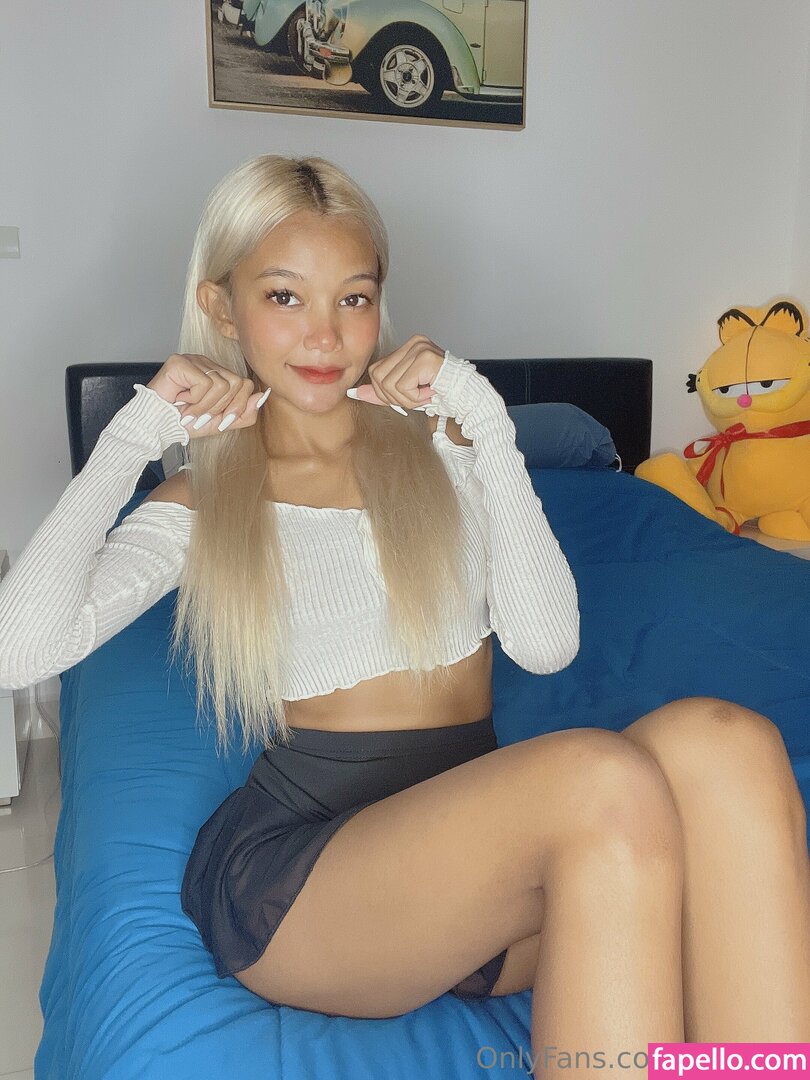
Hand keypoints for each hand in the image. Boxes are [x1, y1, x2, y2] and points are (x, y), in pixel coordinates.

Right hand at [146, 354, 269, 437]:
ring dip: (205, 406)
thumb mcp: (220, 422)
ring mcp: (193, 360)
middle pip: (236, 383)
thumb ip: (242, 413)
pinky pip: (205, 383)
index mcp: (217, 373)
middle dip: (220, 407)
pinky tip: (182, 401)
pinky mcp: (180, 362)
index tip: (219, 418)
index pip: (244, 384)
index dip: (236, 406)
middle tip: (200, 413)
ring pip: (221, 385)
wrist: (157, 427)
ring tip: (190, 409)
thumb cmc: (184, 423)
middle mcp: (206, 363)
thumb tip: (261, 397)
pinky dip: (195, 400)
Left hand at [347, 335, 443, 412]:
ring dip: (407, 399)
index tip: (407, 397)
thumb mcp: (406, 394)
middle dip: (394, 397)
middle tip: (417, 398)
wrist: (470, 399)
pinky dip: (415, 399)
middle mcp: (414, 342)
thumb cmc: (442, 395)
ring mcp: (420, 348)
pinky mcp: (425, 359)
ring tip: (425, 395)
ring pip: (389, 384)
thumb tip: (355, 393)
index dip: (385, 392)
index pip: (376, 371)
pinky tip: (431, 394)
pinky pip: (402, 387)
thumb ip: (381, 392)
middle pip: (378, 376)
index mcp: (409, 346)